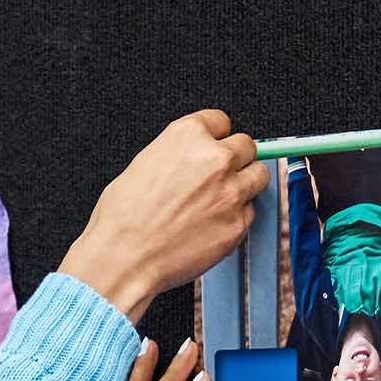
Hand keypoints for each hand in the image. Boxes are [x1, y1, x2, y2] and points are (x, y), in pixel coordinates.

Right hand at [60, 109, 268, 319]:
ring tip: (221, 199)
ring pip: (259, 176)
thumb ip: (176, 155)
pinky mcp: (237, 224)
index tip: (214, 145)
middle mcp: (215, 159)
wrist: (123, 259)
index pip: (220, 121)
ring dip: (245, 183)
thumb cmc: (122, 218)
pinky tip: (211, 225)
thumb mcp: (143, 166)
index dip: (215, 136)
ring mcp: (231, 192)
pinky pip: (249, 212)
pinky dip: (235, 217)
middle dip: (235, 158)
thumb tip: (192, 159)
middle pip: (247, 146)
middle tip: (218, 175)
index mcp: (187, 137)